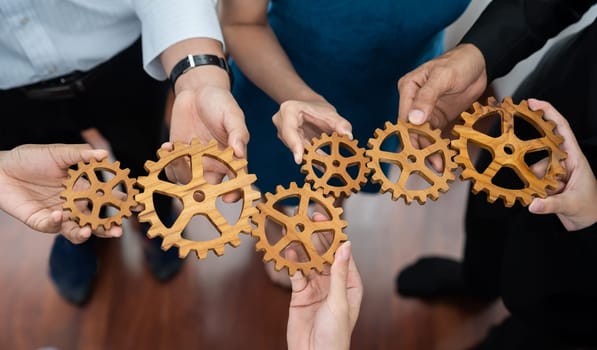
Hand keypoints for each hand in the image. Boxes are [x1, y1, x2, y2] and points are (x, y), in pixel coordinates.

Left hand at [0, 144, 123, 242]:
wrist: (0, 169)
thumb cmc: (30, 158)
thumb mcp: (58, 152)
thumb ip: (81, 154)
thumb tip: (104, 154)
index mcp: (83, 187)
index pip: (106, 197)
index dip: (122, 202)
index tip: (136, 205)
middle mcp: (74, 203)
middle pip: (96, 219)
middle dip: (108, 226)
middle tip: (118, 230)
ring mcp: (59, 214)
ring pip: (78, 229)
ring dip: (86, 232)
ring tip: (90, 231)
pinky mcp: (42, 222)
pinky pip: (53, 227)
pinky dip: (58, 223)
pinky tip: (59, 215)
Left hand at [161, 38, 249, 197]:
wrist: (198, 89)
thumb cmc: (220, 102)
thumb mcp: (232, 115)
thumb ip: (237, 133)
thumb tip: (241, 152)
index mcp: (231, 157)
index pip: (236, 180)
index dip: (234, 192)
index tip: (227, 198)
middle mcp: (213, 162)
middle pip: (209, 186)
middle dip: (201, 193)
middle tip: (194, 191)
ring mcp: (194, 158)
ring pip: (188, 178)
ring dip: (181, 174)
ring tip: (178, 161)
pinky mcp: (178, 150)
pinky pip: (171, 163)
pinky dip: (166, 159)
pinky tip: (167, 147)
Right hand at [272, 99, 352, 163]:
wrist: (311, 107)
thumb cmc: (318, 108)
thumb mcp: (331, 113)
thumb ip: (341, 123)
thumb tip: (348, 135)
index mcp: (289, 110)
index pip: (289, 130)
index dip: (294, 145)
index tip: (299, 159)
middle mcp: (281, 122)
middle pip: (291, 142)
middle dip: (306, 155)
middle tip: (321, 167)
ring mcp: (283, 133)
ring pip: (295, 149)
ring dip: (310, 158)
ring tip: (325, 167)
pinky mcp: (288, 142)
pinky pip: (300, 152)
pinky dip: (311, 158)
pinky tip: (322, 166)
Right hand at [287, 212, 362, 349]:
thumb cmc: (335, 336)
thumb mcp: (338, 302)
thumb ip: (339, 274)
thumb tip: (345, 246)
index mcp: (350, 284)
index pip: (343, 254)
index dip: (335, 235)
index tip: (327, 218)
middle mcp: (334, 284)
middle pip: (325, 255)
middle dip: (317, 237)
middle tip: (308, 218)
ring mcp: (316, 288)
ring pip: (309, 262)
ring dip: (302, 247)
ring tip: (295, 229)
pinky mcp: (300, 295)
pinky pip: (296, 274)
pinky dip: (291, 263)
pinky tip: (287, 251)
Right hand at [397, 44, 487, 169]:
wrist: (480, 62)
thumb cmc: (459, 62)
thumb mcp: (442, 77)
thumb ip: (427, 97)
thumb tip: (413, 119)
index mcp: (408, 90)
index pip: (404, 118)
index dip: (409, 136)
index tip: (416, 153)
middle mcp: (414, 102)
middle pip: (413, 130)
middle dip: (420, 148)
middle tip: (430, 164)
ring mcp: (427, 112)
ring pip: (424, 136)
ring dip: (431, 150)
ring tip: (440, 166)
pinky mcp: (439, 118)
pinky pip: (437, 135)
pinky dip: (440, 147)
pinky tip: (446, 158)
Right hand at [527, 99, 596, 230]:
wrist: (589, 225)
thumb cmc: (590, 209)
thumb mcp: (572, 205)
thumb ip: (551, 205)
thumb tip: (533, 204)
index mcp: (575, 158)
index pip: (561, 129)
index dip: (548, 113)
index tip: (532, 103)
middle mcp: (563, 162)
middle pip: (542, 145)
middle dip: (529, 146)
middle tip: (513, 144)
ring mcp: (555, 172)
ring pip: (534, 166)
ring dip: (534, 179)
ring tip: (545, 193)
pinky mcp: (547, 182)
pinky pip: (532, 178)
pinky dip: (531, 187)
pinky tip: (537, 196)